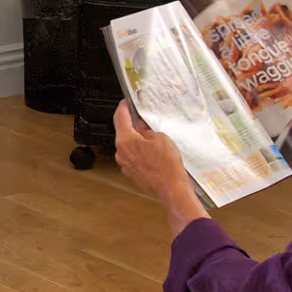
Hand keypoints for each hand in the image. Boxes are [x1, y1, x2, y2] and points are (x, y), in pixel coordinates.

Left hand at [115, 102, 210, 230]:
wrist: (171, 189)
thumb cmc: (167, 165)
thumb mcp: (160, 138)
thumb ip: (146, 129)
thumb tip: (141, 125)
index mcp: (125, 141)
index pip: (120, 117)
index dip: (124, 107)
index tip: (126, 102)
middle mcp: (121, 153)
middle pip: (123, 132)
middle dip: (132, 124)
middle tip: (143, 118)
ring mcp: (125, 164)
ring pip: (128, 145)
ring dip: (137, 139)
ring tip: (152, 137)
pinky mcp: (132, 172)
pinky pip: (133, 156)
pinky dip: (139, 151)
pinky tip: (152, 151)